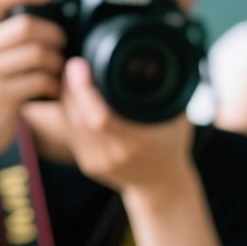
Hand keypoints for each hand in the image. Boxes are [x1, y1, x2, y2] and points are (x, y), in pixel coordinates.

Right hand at [0, 0, 65, 161]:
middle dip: (53, 34)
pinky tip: (54, 90)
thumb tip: (38, 16)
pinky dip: (55, 84)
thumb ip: (0, 38)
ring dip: (57, 62)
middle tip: (63, 44)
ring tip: (58, 71)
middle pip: (26, 26)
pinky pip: (41, 79)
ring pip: (38, 53)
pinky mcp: (0, 95)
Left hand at [60, 59, 196, 200]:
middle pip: (78, 118)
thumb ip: (173, 92)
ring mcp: (98, 162)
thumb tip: (170, 59)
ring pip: (70, 125)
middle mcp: (114, 155)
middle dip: (71, 87)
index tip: (79, 65)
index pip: (100, 117)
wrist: (163, 186)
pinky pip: (70, 134)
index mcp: (137, 144)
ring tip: (72, 76)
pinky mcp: (88, 164)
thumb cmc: (172, 146)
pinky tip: (71, 96)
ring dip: (66, 98)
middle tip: (75, 64)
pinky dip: (68, 112)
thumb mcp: (180, 119)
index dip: (83, 90)